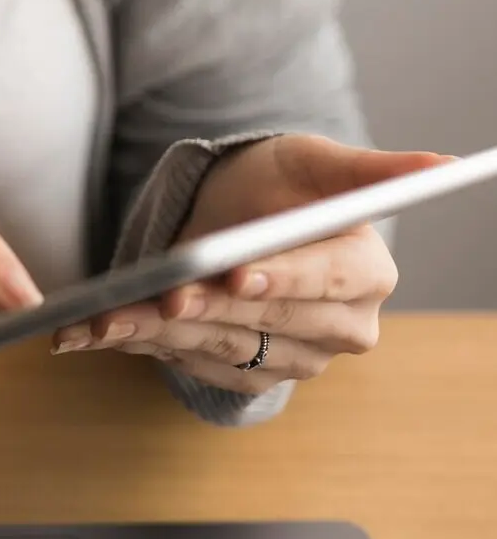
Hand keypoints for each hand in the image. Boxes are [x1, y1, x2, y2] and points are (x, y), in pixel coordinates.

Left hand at [52, 136, 450, 394]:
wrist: (243, 215)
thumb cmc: (284, 182)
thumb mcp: (317, 163)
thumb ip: (371, 170)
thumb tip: (445, 164)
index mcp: (366, 273)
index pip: (325, 281)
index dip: (280, 278)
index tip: (235, 274)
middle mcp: (341, 329)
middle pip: (264, 321)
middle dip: (202, 306)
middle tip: (154, 296)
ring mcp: (296, 359)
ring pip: (218, 345)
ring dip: (154, 333)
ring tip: (101, 318)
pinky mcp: (250, 374)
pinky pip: (190, 363)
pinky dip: (141, 346)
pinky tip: (94, 333)